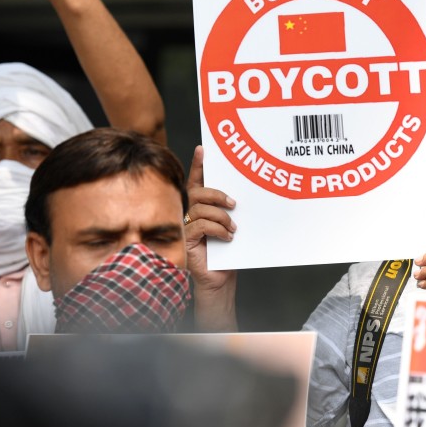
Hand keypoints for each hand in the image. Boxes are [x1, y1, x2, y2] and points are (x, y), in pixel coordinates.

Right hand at [185, 146, 237, 294]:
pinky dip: (218, 229)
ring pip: (200, 209)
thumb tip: (240, 193)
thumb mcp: (231, 225)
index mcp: (200, 207)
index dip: (198, 165)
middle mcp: (189, 214)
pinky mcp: (186, 240)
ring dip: (221, 216)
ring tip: (233, 228)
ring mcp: (185, 227)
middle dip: (217, 193)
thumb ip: (229, 209)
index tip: (204, 149)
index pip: (197, 182)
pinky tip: (228, 237)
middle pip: (197, 193)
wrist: (222, 277)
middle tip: (234, 203)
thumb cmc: (227, 251)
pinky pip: (200, 226)